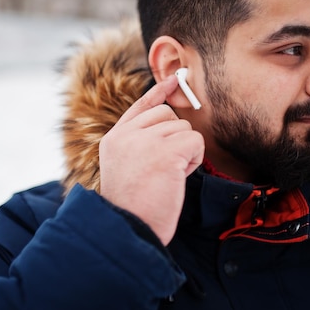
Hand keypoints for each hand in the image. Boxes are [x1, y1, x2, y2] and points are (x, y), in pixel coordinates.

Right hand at [99, 75, 204, 244]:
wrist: (129, 228)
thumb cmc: (135, 207)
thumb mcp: (128, 168)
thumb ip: (141, 143)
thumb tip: (172, 122)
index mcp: (115, 139)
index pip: (141, 106)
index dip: (159, 93)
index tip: (173, 80)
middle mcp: (126, 135)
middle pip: (168, 115)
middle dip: (175, 139)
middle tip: (164, 168)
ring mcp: (144, 140)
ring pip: (183, 128)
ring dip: (184, 153)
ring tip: (167, 176)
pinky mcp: (165, 151)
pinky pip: (195, 140)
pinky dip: (193, 160)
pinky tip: (177, 177)